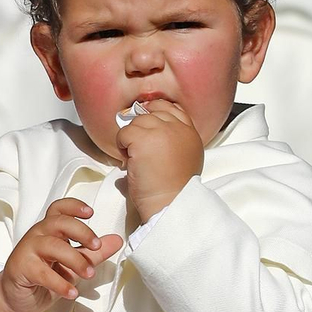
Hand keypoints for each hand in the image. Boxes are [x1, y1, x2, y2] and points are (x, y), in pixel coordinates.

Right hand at [0, 198, 123, 311]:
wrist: (19, 299)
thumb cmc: (45, 277)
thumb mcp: (74, 264)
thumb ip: (93, 253)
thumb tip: (117, 240)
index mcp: (50, 230)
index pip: (58, 209)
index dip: (74, 206)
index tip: (91, 213)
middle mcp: (38, 235)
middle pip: (58, 222)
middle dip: (81, 231)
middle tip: (97, 246)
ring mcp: (27, 250)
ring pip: (52, 246)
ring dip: (75, 260)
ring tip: (89, 275)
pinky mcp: (20, 268)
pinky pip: (42, 272)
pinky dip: (60, 284)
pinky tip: (72, 293)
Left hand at [117, 99, 202, 217]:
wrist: (170, 202)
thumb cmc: (173, 189)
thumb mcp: (184, 158)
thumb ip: (174, 140)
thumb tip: (149, 131)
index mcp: (190, 133)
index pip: (171, 108)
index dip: (155, 112)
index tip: (145, 126)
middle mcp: (178, 128)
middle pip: (150, 114)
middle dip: (140, 130)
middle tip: (139, 151)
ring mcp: (161, 131)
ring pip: (135, 122)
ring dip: (130, 139)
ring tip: (135, 159)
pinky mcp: (144, 138)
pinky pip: (124, 133)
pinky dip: (121, 146)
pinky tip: (129, 161)